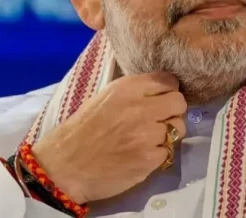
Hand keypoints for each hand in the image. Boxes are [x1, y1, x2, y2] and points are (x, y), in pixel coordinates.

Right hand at [30, 72, 187, 203]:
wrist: (65, 165)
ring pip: (178, 128)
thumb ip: (134, 92)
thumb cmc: (82, 129)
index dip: (167, 91)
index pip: (169, 80)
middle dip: (173, 112)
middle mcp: (142, 107)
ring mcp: (148, 134)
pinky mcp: (149, 158)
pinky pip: (168, 151)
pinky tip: (141, 155)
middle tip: (159, 121)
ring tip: (149, 140)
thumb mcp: (106, 97)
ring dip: (168, 134)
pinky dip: (158, 154)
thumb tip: (160, 91)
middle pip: (180, 103)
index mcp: (129, 88)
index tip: (160, 100)